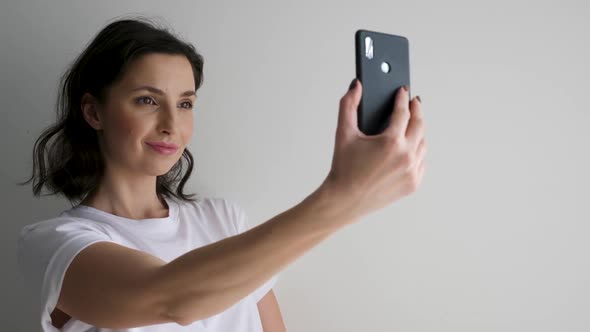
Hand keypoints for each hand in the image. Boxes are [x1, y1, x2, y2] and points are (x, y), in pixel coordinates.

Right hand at [320, 78, 426, 223]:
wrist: (344, 201)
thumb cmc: (343, 168)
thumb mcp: (343, 134)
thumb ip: (348, 105)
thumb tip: (356, 86)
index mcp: (391, 143)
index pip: (403, 112)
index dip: (402, 98)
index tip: (403, 90)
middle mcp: (406, 157)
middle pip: (419, 125)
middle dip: (416, 110)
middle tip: (413, 102)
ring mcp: (412, 172)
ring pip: (422, 143)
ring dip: (418, 131)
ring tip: (411, 123)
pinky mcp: (413, 184)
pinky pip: (421, 161)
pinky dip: (417, 151)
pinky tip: (410, 145)